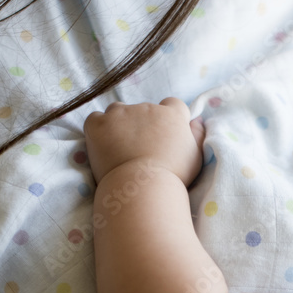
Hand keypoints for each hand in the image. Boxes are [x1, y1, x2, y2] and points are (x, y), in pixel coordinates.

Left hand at [83, 97, 204, 185]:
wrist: (143, 188)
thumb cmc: (174, 176)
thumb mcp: (195, 156)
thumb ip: (197, 134)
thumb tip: (196, 120)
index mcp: (171, 114)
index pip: (172, 105)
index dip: (167, 117)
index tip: (163, 134)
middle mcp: (147, 108)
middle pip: (143, 109)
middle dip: (142, 124)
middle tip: (141, 149)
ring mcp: (120, 113)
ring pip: (118, 111)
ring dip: (119, 124)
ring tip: (120, 147)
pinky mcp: (98, 123)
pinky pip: (95, 118)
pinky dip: (98, 130)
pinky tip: (103, 146)